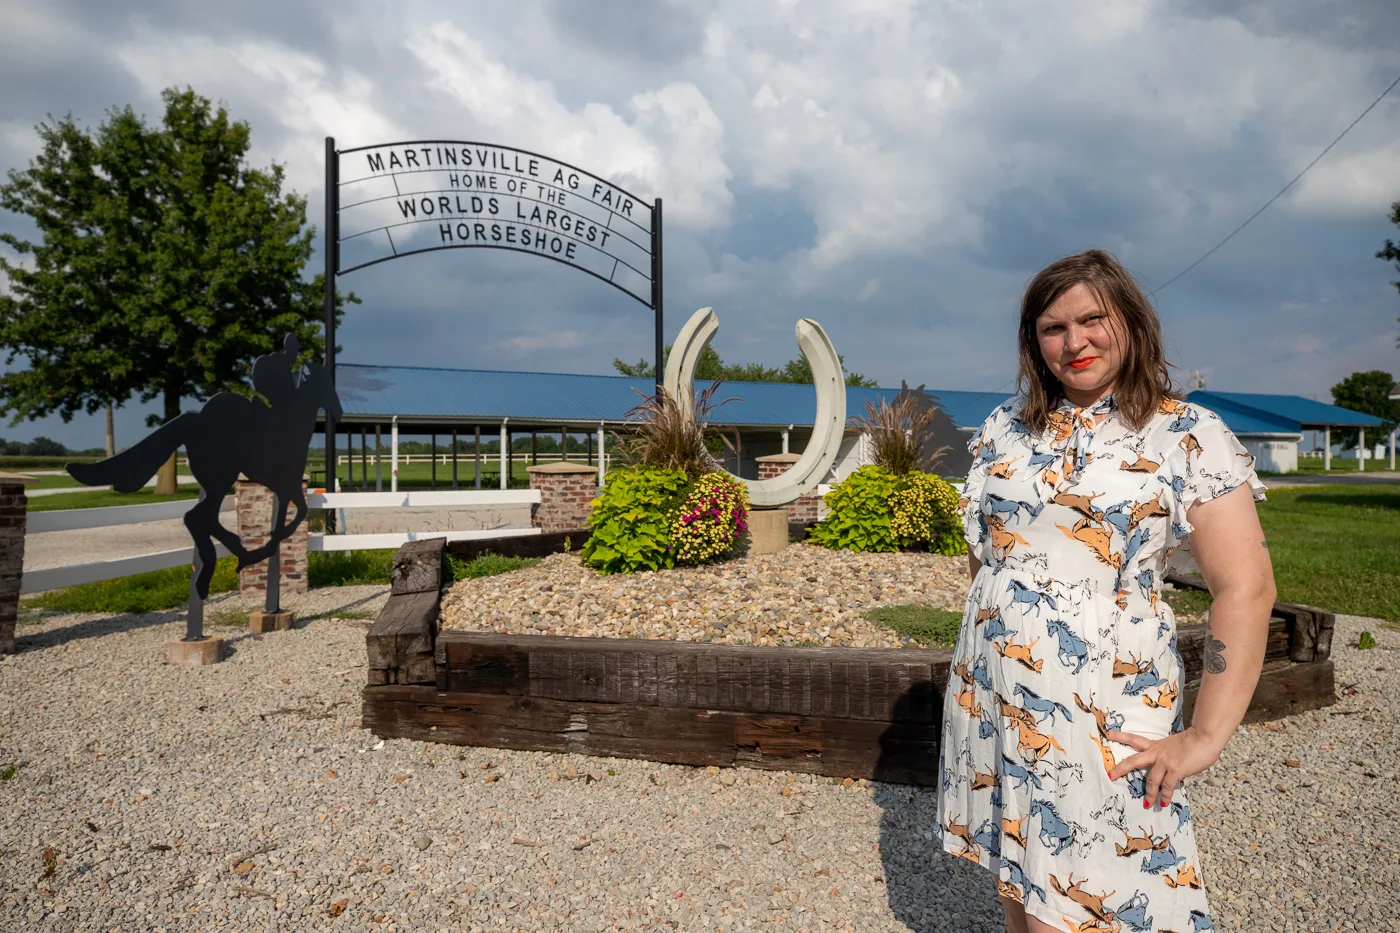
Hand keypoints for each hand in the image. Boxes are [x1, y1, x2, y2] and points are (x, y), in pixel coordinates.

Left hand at [1106, 727, 1222, 809]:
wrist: (1204, 737)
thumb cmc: (1195, 739)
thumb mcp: (1176, 745)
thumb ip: (1170, 754)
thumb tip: (1172, 766)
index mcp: (1156, 745)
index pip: (1135, 739)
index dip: (1121, 737)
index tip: (1108, 734)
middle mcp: (1157, 753)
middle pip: (1133, 760)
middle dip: (1121, 768)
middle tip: (1110, 776)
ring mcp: (1165, 762)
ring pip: (1151, 780)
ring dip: (1149, 793)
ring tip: (1147, 804)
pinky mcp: (1175, 770)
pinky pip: (1167, 786)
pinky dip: (1165, 796)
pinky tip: (1164, 803)